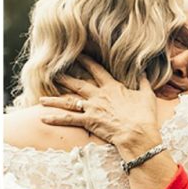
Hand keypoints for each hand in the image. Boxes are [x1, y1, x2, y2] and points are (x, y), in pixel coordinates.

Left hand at [39, 55, 161, 157]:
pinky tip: (43, 118)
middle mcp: (98, 95)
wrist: (137, 133)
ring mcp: (91, 108)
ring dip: (54, 100)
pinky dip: (55, 119)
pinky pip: (68, 120)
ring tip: (41, 99)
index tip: (78, 55)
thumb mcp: (147, 95)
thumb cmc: (144, 116)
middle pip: (78, 84)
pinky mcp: (88, 121)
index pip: (96, 70)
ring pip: (69, 102)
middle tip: (54, 72)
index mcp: (112, 87)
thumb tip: (144, 72)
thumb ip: (143, 82)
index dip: (86, 62)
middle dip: (65, 77)